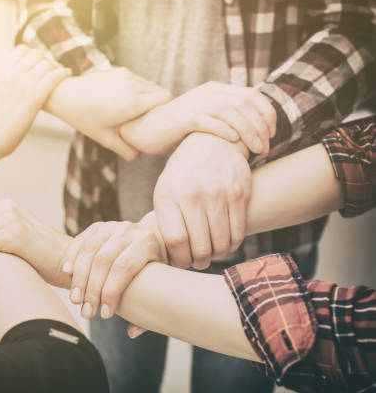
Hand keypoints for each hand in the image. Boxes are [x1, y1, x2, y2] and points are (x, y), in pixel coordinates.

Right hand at [0, 45, 70, 164]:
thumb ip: (6, 78)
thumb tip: (14, 75)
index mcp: (2, 71)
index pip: (22, 50)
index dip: (35, 55)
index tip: (41, 63)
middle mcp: (12, 74)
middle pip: (37, 55)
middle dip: (47, 60)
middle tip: (54, 68)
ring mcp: (23, 85)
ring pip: (47, 64)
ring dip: (57, 66)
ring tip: (62, 72)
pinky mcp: (34, 97)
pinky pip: (54, 77)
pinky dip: (63, 73)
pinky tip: (67, 74)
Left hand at [45, 67, 171, 159]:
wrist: (65, 95)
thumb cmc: (85, 119)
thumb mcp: (106, 139)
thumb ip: (127, 149)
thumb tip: (141, 155)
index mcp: (132, 102)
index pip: (167, 99)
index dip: (168, 111)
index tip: (161, 122)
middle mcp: (133, 85)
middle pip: (162, 92)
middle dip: (160, 106)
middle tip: (151, 120)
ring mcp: (127, 75)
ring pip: (151, 85)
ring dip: (149, 97)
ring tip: (138, 111)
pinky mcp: (121, 70)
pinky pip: (139, 80)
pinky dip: (138, 90)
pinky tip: (125, 101)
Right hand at [61, 218, 165, 319]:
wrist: (155, 238)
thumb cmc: (155, 269)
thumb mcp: (160, 284)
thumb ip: (149, 309)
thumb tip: (132, 332)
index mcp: (147, 242)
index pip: (124, 267)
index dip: (111, 291)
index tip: (106, 314)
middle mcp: (129, 230)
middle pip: (104, 260)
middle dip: (92, 289)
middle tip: (87, 312)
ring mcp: (111, 226)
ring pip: (89, 250)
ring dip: (79, 278)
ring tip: (76, 300)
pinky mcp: (97, 227)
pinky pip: (80, 241)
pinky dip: (71, 258)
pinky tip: (67, 274)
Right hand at [121, 82, 275, 154]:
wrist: (146, 127)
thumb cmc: (179, 128)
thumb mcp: (207, 117)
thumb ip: (227, 117)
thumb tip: (256, 131)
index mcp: (217, 90)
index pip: (252, 95)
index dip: (267, 113)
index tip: (272, 133)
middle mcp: (208, 92)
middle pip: (244, 103)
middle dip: (260, 125)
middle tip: (266, 146)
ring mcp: (195, 103)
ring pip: (230, 111)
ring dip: (248, 131)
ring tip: (256, 149)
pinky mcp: (183, 118)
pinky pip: (209, 121)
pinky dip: (224, 130)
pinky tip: (234, 142)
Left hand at [153, 133, 251, 269]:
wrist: (211, 141)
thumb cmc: (184, 174)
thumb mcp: (165, 190)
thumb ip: (165, 220)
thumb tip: (170, 256)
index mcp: (168, 196)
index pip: (176, 241)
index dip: (180, 260)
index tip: (181, 262)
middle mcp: (193, 195)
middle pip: (200, 247)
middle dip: (199, 262)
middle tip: (198, 261)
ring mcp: (218, 194)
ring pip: (221, 243)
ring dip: (216, 255)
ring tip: (211, 252)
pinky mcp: (239, 193)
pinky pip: (238, 232)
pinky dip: (232, 244)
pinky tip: (225, 241)